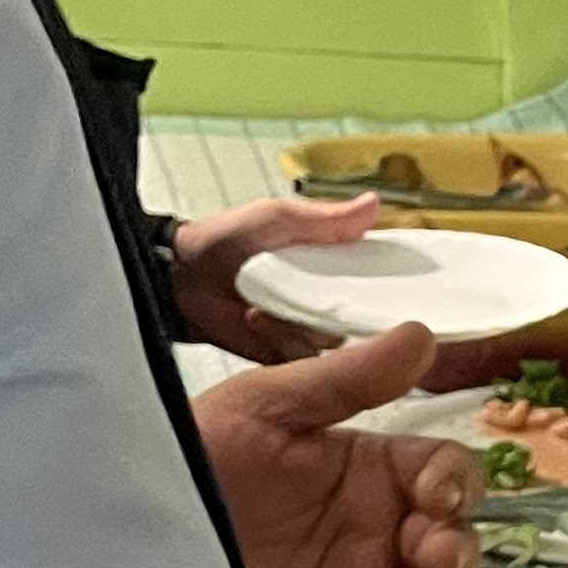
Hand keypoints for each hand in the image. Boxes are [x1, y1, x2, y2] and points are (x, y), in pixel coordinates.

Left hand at [171, 191, 380, 359]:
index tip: (382, 288)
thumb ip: (325, 219)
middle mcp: (327, 302)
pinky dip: (284, 344)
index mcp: (333, 266)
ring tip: (266, 307)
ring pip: (335, 344)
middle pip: (362, 320)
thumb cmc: (226, 240)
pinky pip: (306, 362)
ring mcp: (309, 332)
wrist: (182, 280)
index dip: (385, 287)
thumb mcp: (277, 218)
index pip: (375, 281)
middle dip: (339, 312)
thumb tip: (373, 205)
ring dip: (301, 326)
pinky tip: (259, 322)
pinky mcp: (290, 358)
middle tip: (308, 296)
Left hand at [195, 325, 481, 567]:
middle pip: (453, 543)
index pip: (446, 474)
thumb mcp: (266, 406)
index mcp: (365, 468)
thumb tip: (417, 338)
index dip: (455, 485)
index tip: (433, 495)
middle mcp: (371, 528)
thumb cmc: (194, 458)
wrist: (136, 540)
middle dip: (451, 553)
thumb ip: (345, 378)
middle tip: (422, 555)